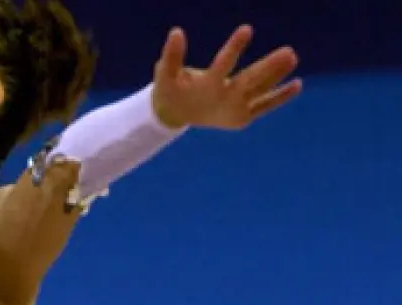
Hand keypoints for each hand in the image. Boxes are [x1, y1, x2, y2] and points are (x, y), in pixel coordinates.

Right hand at [151, 25, 300, 129]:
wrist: (175, 117)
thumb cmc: (171, 90)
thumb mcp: (165, 75)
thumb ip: (171, 55)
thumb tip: (176, 31)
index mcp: (206, 87)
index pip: (223, 64)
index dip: (235, 47)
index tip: (247, 29)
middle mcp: (224, 99)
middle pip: (250, 80)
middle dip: (269, 67)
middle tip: (289, 52)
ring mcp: (235, 110)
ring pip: (260, 91)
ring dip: (278, 76)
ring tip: (293, 57)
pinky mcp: (242, 118)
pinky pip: (264, 105)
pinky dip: (280, 97)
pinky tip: (297, 84)